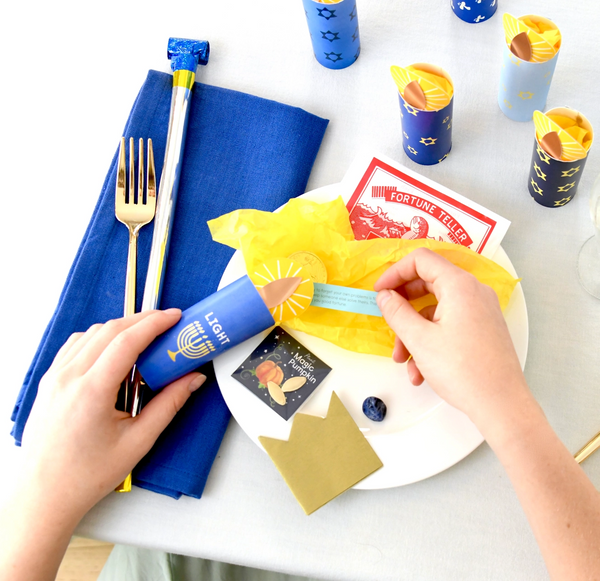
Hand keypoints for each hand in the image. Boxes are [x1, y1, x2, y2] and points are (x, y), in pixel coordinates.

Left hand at [20, 309, 205, 521]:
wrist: (44, 495)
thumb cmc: (86, 475)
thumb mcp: (137, 441)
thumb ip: (169, 404)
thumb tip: (193, 379)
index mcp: (90, 392)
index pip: (126, 341)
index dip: (154, 323)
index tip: (175, 317)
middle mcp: (68, 378)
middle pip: (110, 330)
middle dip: (142, 320)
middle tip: (167, 323)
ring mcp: (55, 377)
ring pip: (92, 334)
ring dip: (121, 328)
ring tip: (145, 337)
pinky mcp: (49, 381)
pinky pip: (76, 345)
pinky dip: (100, 339)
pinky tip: (114, 350)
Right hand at [374, 248, 526, 421]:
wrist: (502, 405)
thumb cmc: (462, 370)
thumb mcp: (419, 339)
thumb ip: (397, 312)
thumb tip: (385, 296)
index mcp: (459, 286)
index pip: (421, 259)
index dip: (394, 272)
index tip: (379, 292)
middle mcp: (474, 292)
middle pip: (428, 284)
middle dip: (403, 308)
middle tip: (387, 323)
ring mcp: (480, 311)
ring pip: (435, 311)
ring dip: (414, 333)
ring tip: (404, 362)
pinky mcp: (483, 329)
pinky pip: (449, 325)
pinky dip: (431, 342)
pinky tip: (420, 371)